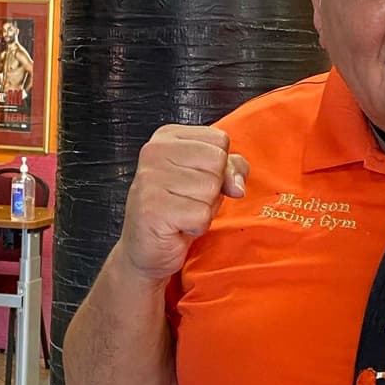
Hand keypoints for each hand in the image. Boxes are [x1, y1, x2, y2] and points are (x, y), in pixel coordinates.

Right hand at [117, 125, 248, 283]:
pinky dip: (196, 226)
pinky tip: (178, 226)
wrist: (147, 248)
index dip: (219, 166)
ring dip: (204, 209)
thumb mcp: (210, 179)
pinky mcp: (152, 208)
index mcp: (167, 137)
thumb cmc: (178, 210)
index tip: (197, 179)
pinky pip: (201, 214)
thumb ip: (231, 169)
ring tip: (183, 212)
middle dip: (212, 188)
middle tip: (189, 199)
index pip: (220, 141)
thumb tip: (237, 185)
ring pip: (210, 188)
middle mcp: (154, 152)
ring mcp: (150, 179)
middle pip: (217, 162)